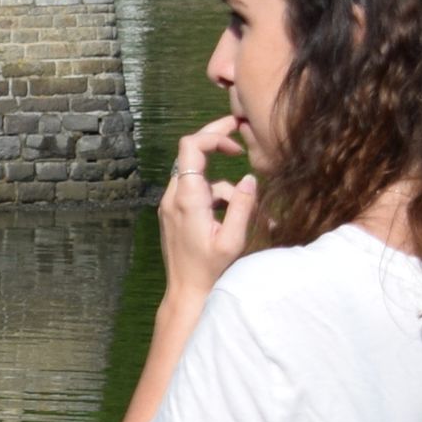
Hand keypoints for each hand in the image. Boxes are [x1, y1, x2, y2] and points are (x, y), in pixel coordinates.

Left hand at [159, 114, 256, 313]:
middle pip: (190, 153)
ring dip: (224, 184)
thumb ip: (242, 206)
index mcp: (187, 198)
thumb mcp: (233, 240)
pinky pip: (197, 192)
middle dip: (216, 139)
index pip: (191, 147)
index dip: (213, 135)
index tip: (237, 144)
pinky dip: (216, 196)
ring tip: (247, 209)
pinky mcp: (175, 213)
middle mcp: (173, 197)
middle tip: (239, 130)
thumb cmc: (210, 270)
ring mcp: (171, 205)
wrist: (186, 291)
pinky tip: (232, 217)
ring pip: (199, 176)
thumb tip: (250, 178)